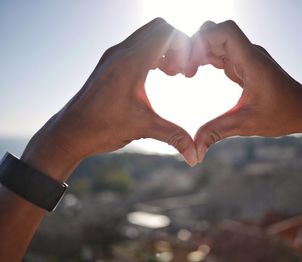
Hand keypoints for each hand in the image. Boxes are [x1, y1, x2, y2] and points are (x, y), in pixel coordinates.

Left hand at [22, 18, 197, 181]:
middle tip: (180, 71)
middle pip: (158, 27)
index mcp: (130, 62)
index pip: (166, 32)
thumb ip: (173, 137)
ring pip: (147, 35)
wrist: (69, 132)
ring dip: (163, 49)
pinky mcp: (109, 63)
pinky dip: (151, 53)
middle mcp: (120, 52)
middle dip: (176, 45)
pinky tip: (154, 74)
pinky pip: (136, 45)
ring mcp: (113, 56)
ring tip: (170, 74)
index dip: (184, 46)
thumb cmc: (101, 128)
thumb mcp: (142, 128)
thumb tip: (195, 156)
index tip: (187, 70)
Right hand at [186, 20, 301, 161]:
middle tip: (184, 71)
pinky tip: (195, 72)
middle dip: (195, 47)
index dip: (203, 40)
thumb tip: (195, 150)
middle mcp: (249, 54)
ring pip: (215, 40)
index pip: (225, 31)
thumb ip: (217, 132)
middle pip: (215, 32)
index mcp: (252, 62)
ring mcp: (245, 57)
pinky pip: (219, 51)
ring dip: (198, 52)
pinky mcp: (243, 63)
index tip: (190, 62)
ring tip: (187, 73)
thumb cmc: (283, 114)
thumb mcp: (246, 125)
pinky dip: (204, 58)